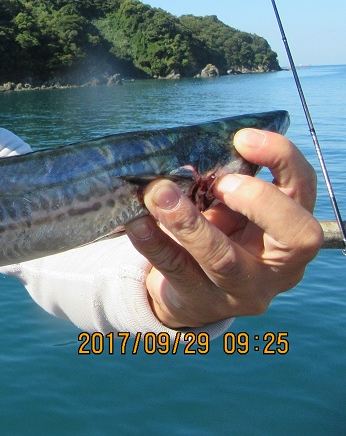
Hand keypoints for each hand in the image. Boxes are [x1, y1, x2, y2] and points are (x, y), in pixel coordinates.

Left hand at [124, 128, 322, 328]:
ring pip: (224, 260)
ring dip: (189, 223)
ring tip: (159, 193)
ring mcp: (243, 289)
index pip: (303, 189)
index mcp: (291, 227)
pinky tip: (137, 222)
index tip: (243, 138)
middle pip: (296, 236)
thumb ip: (223, 182)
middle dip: (260, 201)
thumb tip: (190, 150)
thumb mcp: (230, 209)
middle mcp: (280, 264)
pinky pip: (175, 268)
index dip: (282, 159)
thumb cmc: (218, 234)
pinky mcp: (201, 300)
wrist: (190, 290)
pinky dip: (153, 242)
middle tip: (221, 182)